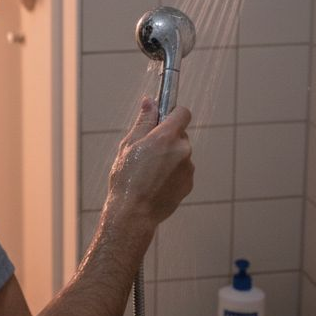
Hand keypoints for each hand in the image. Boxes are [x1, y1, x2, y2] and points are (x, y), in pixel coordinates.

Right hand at [104, 97, 194, 229]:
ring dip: (170, 157)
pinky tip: (155, 183)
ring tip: (149, 172)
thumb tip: (150, 102)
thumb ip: (143, 121)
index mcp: (166, 137)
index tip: (162, 119)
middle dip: (167, 139)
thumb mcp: (129, 145)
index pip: (182, 113)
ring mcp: (188, 168)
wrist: (133, 213)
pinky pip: (182, 170)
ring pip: (181, 154)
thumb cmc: (126, 178)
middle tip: (147, 151)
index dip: (173, 113)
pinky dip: (172, 173)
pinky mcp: (188, 184)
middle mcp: (183, 150)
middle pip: (180, 135)